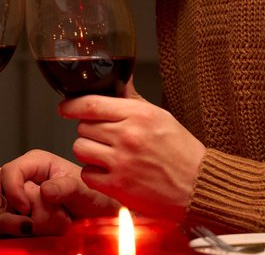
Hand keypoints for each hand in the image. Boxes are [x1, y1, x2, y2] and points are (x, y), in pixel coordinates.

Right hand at [0, 150, 119, 236]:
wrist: (97, 217)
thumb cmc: (93, 198)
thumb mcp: (86, 191)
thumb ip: (68, 188)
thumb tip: (46, 190)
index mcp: (35, 163)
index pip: (10, 171)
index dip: (13, 190)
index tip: (26, 209)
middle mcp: (20, 177)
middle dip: (2, 207)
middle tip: (24, 225)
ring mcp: (12, 195)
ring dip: (0, 220)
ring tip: (26, 230)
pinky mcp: (10, 214)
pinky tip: (16, 234)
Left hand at [60, 79, 204, 220]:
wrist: (198, 186)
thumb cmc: (182, 152)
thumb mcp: (160, 116)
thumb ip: (133, 99)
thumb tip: (118, 78)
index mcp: (138, 115)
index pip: (91, 104)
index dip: (71, 105)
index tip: (65, 108)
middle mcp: (127, 136)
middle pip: (83, 126)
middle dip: (89, 130)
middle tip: (104, 137)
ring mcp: (121, 162)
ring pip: (80, 148)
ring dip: (88, 151)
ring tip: (105, 154)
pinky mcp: (118, 186)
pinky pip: (87, 174)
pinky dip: (94, 174)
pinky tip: (109, 172)